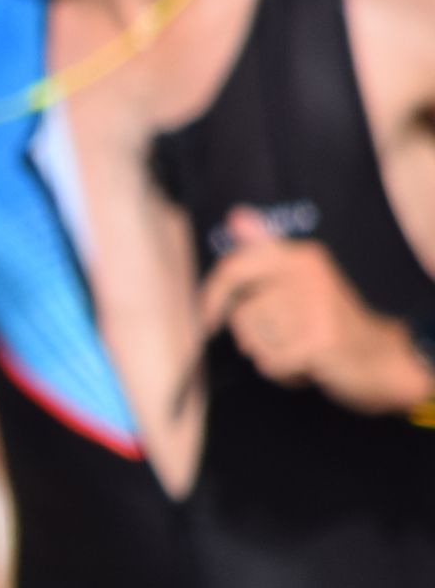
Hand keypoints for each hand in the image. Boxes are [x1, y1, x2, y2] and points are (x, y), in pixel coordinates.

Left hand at [199, 207, 433, 413]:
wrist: (378, 357)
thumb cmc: (325, 321)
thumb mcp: (297, 280)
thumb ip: (264, 249)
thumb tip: (236, 214)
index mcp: (301, 257)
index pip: (234, 268)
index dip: (212, 296)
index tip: (208, 319)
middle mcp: (309, 275)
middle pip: (241, 313)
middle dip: (252, 336)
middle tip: (283, 339)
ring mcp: (317, 308)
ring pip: (252, 340)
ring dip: (269, 354)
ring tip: (299, 350)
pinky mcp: (320, 342)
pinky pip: (270, 364)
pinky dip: (281, 373)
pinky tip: (308, 367)